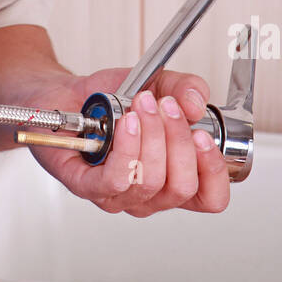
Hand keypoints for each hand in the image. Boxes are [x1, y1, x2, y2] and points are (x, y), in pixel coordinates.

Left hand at [23, 67, 229, 216]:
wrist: (66, 94)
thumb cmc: (109, 101)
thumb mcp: (157, 84)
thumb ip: (186, 88)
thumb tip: (197, 104)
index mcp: (172, 177)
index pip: (210, 198)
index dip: (214, 172)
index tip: (204, 136)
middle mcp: (149, 194)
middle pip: (182, 187)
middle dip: (178, 140)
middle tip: (166, 106)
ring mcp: (118, 195)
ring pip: (150, 181)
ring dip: (151, 136)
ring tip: (141, 104)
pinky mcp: (87, 186)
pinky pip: (116, 180)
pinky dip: (126, 148)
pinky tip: (126, 123)